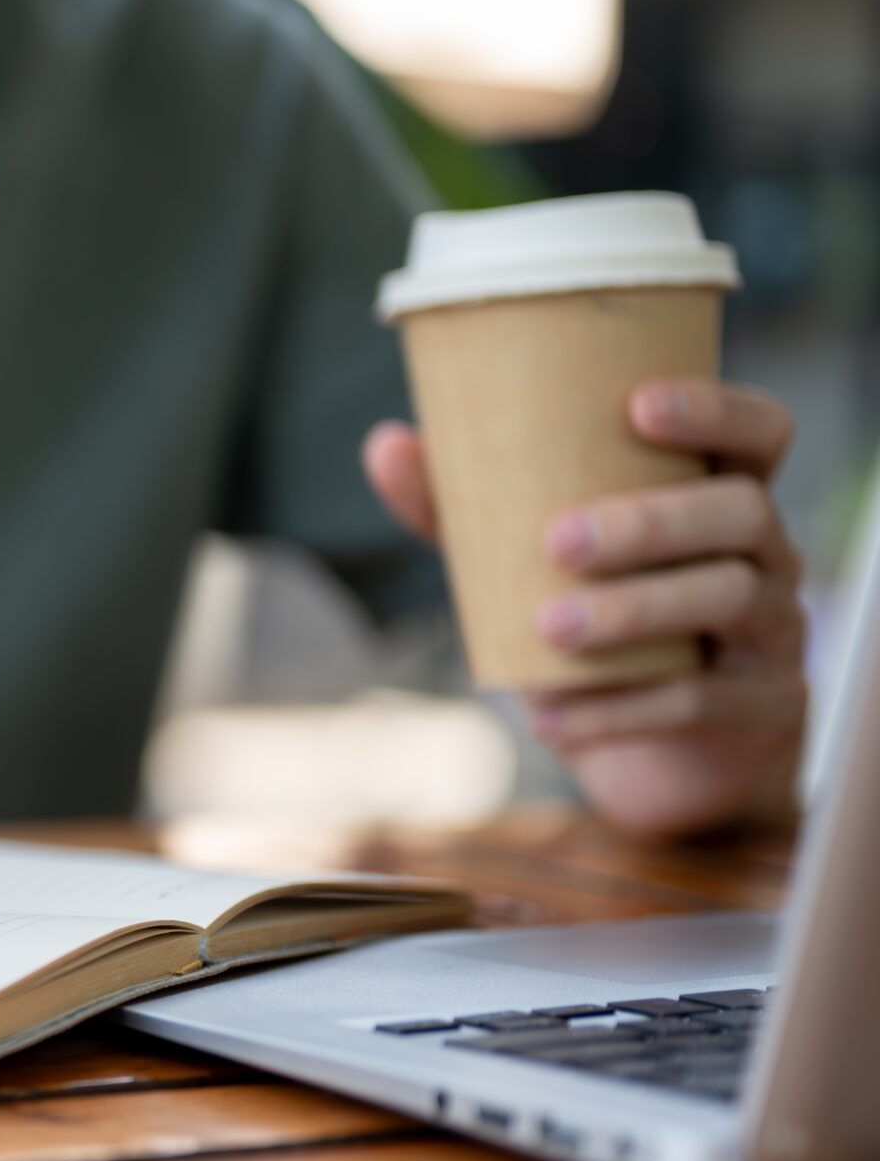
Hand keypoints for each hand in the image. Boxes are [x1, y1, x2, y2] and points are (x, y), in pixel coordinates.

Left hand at [364, 379, 806, 840]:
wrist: (660, 754)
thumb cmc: (595, 624)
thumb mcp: (527, 565)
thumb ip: (464, 508)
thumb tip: (384, 444)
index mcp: (719, 495)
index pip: (758, 431)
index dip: (714, 410)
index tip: (637, 405)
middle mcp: (765, 552)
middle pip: (739, 512)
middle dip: (649, 521)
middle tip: (557, 541)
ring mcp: (775, 629)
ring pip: (729, 598)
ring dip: (633, 610)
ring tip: (548, 627)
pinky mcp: (766, 706)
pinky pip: (703, 701)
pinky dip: (618, 709)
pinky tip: (550, 715)